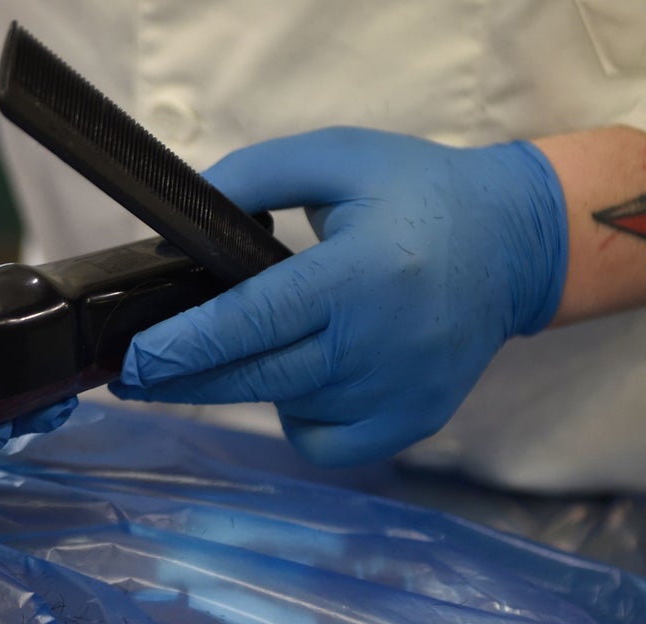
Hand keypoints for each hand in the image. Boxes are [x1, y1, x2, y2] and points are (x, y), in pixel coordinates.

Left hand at [110, 127, 567, 465]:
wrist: (515, 245)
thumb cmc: (417, 195)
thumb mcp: (338, 158)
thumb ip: (255, 176)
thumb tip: (182, 220)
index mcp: (359, 275)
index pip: (253, 320)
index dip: (184, 344)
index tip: (131, 359)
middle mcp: (379, 346)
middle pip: (253, 379)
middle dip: (180, 381)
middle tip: (129, 375)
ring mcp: (397, 395)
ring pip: (283, 407)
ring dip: (248, 383)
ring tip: (252, 343)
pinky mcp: (411, 424)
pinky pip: (321, 444)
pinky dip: (298, 416)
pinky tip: (306, 376)